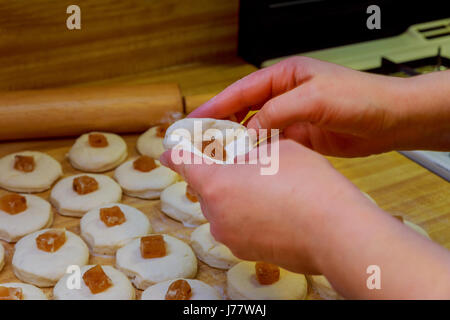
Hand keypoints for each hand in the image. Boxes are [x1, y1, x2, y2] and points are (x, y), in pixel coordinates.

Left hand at [161, 139, 449, 298]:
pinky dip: (248, 216)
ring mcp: (230, 237)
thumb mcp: (276, 149)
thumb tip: (241, 156)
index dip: (176, 153)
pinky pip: (238, 227)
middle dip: (219, 175)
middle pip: (207, 188)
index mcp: (216, 183)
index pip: (183, 163)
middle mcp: (215, 214)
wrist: (337, 231)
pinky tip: (274, 209)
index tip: (170, 151)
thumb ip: (248, 150)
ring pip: (224, 209)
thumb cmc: (309, 185)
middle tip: (243, 166)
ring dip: (236, 197)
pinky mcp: (246, 252)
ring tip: (268, 190)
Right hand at [190, 57, 449, 155]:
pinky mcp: (301, 136)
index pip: (241, 90)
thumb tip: (248, 133)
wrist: (391, 119)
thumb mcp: (314, 99)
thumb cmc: (361, 98)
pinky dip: (259, 154)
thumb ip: (277, 113)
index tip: (195, 120)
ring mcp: (292, 117)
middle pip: (244, 110)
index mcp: (284, 76)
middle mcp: (285, 95)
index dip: (216, 105)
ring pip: (256, 129)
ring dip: (239, 142)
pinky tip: (248, 164)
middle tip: (200, 142)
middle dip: (222, 125)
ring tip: (218, 156)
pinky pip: (272, 145)